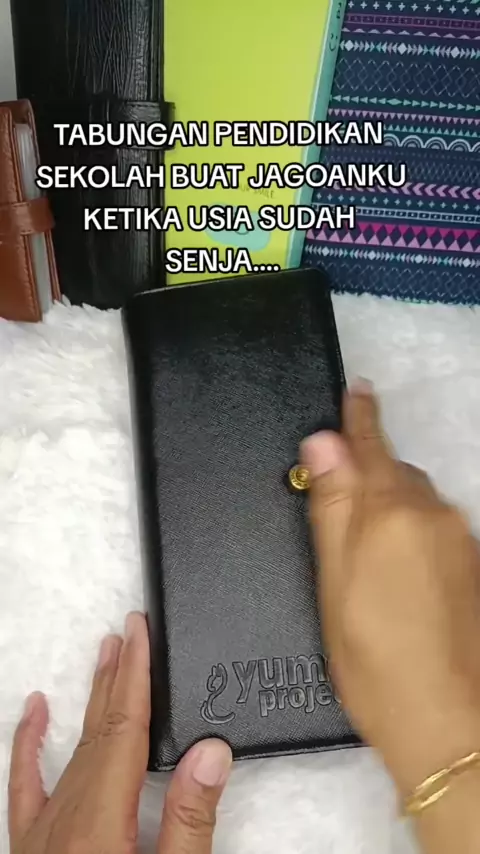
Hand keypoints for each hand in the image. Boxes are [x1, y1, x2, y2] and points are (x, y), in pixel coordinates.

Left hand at [8, 613, 231, 853]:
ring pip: (74, 747)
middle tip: (131, 629)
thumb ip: (190, 820)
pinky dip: (30, 741)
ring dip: (94, 698)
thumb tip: (210, 754)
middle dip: (119, 673)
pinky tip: (35, 708)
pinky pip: (26, 781)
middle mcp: (67, 818)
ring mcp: (44, 831)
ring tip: (107, 656)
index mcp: (102, 822)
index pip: (125, 728)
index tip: (140, 632)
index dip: (136, 673)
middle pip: (100, 728)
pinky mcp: (31, 844)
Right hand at [301, 382, 479, 796]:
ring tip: (364, 544)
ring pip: (417, 499)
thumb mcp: (333, 582)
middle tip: (336, 491)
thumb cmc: (373, 659)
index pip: (370, 446)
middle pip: (394, 471)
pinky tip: (396, 568)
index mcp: (390, 513)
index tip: (356, 388)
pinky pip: (435, 525)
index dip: (358, 416)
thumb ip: (331, 507)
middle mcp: (433, 515)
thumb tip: (321, 442)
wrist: (448, 721)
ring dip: (391, 502)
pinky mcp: (473, 564)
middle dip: (368, 469)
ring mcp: (459, 539)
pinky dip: (411, 528)